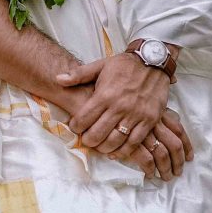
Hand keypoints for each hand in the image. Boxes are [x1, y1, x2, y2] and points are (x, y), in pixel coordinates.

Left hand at [60, 51, 191, 178]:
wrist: (154, 61)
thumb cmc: (125, 65)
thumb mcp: (100, 65)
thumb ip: (79, 74)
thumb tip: (57, 78)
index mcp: (105, 94)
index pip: (84, 118)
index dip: (76, 127)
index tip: (75, 127)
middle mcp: (119, 107)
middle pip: (98, 134)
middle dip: (88, 141)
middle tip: (86, 140)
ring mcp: (135, 115)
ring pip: (116, 140)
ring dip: (104, 148)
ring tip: (99, 146)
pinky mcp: (149, 120)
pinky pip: (135, 142)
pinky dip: (124, 151)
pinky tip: (116, 152)